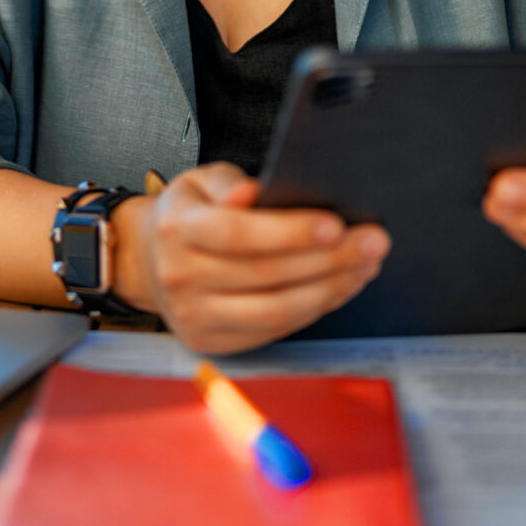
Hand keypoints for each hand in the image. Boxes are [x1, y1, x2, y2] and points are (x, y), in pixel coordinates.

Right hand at [113, 163, 387, 354]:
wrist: (151, 263)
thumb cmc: (191, 215)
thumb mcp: (199, 182)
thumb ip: (227, 182)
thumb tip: (252, 193)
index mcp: (176, 229)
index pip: (236, 234)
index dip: (289, 231)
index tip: (336, 224)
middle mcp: (180, 277)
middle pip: (267, 274)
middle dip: (330, 259)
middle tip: (374, 242)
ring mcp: (194, 316)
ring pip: (276, 310)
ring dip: (331, 289)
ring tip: (366, 266)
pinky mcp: (212, 343)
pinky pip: (274, 330)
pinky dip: (314, 309)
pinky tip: (340, 287)